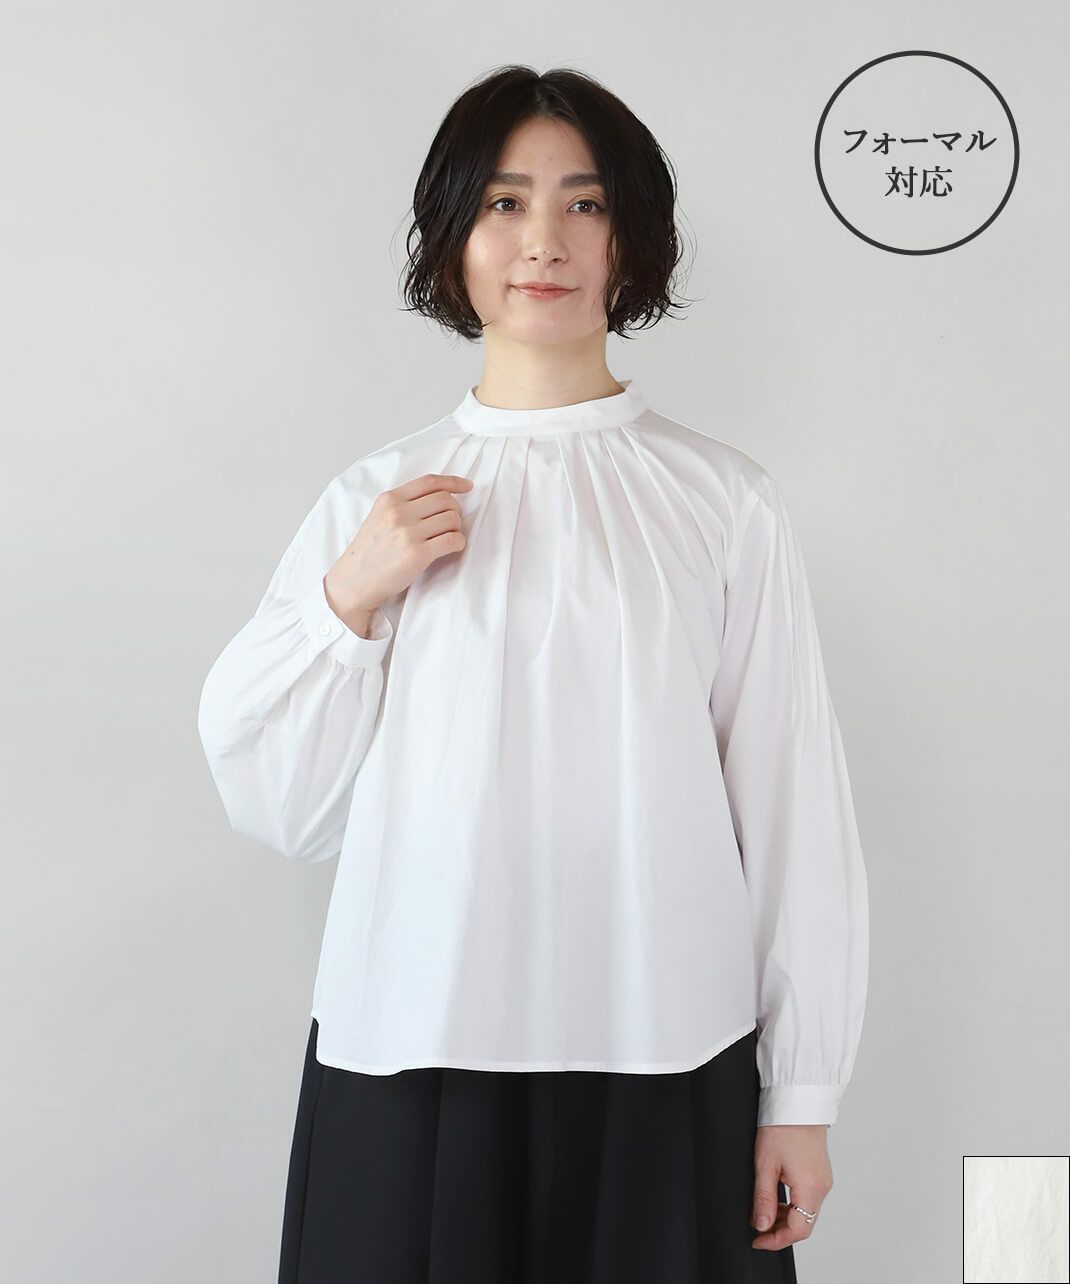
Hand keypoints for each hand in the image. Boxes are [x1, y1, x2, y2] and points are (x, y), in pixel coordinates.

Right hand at [324, 472, 473, 617]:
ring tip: (447, 537)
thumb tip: (440, 498)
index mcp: (389, 499)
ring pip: (452, 519)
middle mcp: (398, 512)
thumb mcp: (379, 517)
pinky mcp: (417, 554)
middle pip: (445, 499)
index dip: (454, 482)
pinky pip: (453, 540)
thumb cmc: (369, 552)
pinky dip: (458, 543)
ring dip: (456, 528)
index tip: (467, 486)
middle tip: (451, 523)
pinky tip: (451, 548)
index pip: (430, 482)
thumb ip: (403, 504)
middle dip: (456, 510)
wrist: (354, 582)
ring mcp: (408, 533)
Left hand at [750, 1124, 832, 1250]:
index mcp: (810, 1187)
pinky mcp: (820, 1172)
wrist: (797, 1101)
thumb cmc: (781, 1126)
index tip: (758, 1240)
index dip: (776, 1240)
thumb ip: (764, 1198)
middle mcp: (822, 1187)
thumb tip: (762, 1225)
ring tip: (763, 1210)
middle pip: (804, 1224)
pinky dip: (793, 1204)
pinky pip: (809, 1198)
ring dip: (786, 1217)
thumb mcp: (765, 1164)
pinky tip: (776, 1196)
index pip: (798, 1230)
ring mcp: (823, 1179)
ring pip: (807, 1212)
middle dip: (780, 1230)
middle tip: (757, 1227)